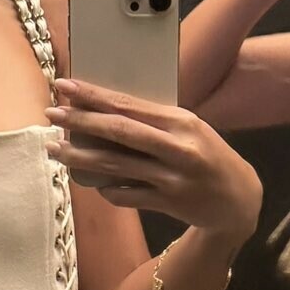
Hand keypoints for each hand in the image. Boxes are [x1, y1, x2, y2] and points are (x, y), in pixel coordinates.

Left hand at [47, 80, 262, 238]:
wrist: (239, 200)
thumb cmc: (207, 157)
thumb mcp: (189, 130)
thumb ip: (154, 122)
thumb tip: (103, 111)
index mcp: (181, 120)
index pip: (129, 104)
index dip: (93, 95)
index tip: (65, 86)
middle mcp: (178, 146)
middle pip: (119, 131)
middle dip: (81, 121)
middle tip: (51, 114)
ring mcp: (173, 176)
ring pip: (116, 165)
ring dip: (80, 157)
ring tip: (54, 150)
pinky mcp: (169, 203)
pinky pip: (126, 195)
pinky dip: (106, 188)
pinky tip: (92, 182)